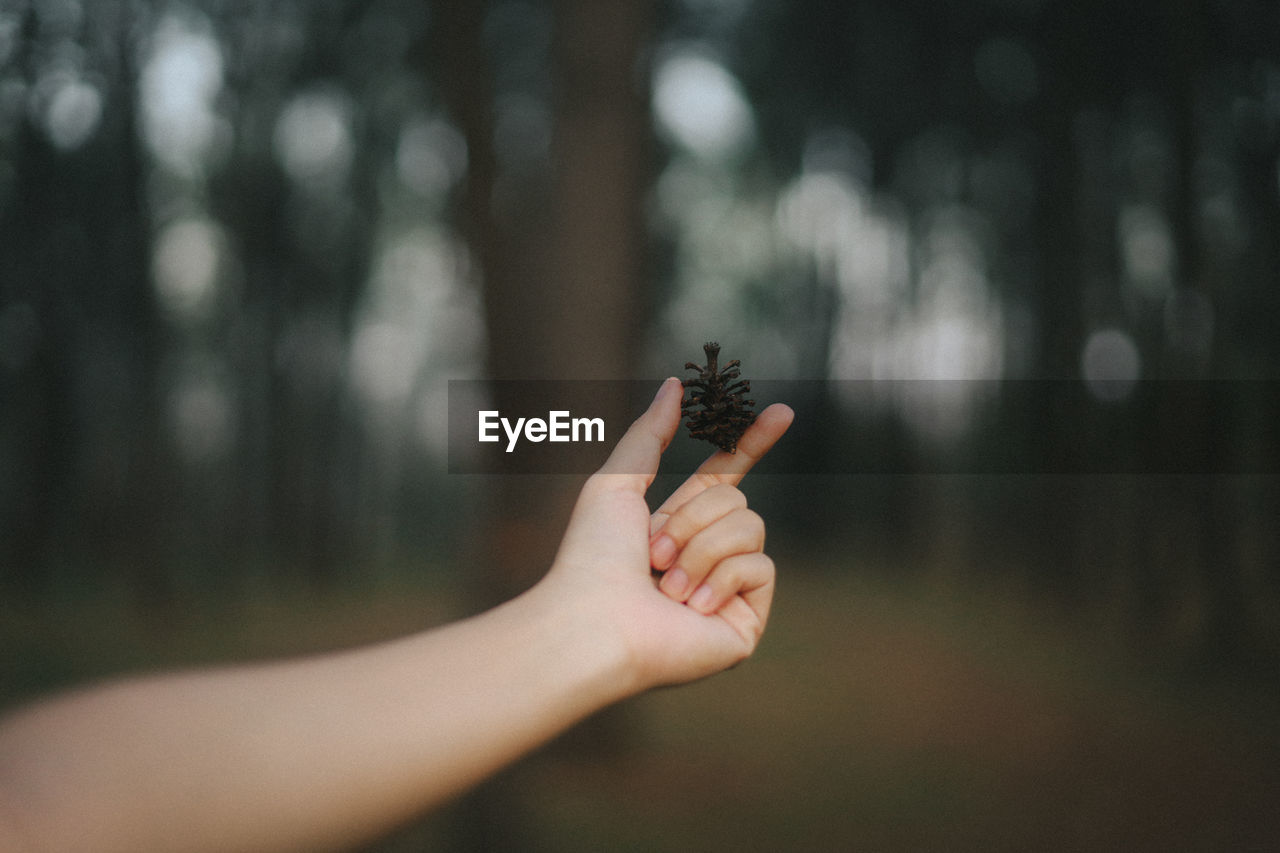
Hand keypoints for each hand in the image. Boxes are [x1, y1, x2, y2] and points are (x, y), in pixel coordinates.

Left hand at [539, 377, 792, 692]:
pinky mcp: (746, 621)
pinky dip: (720, 577)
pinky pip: (761, 566)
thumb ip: (649, 434)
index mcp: (676, 527)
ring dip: (702, 548)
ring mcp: (728, 591)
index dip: (752, 444)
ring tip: (665, 586)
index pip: (726, 476)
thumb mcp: (615, 481)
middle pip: (737, 499)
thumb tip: (675, 385)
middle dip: (693, 518)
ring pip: (752, 527)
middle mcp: (705, 558)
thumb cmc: (591, 557)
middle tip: (651, 554)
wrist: (593, 623)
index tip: (783, 412)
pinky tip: (689, 607)